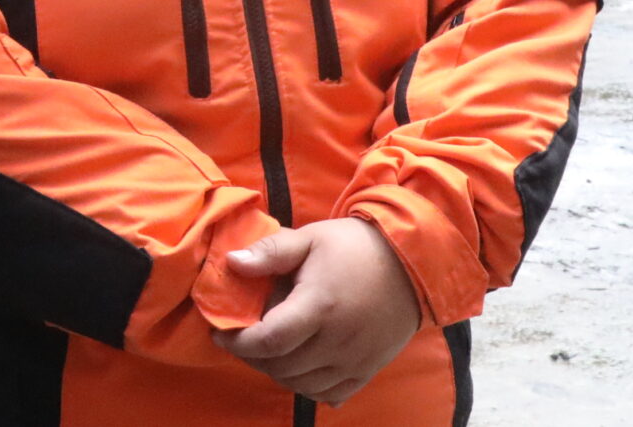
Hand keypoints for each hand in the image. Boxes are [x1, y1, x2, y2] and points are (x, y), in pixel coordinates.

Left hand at [210, 218, 420, 405]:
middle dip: (251, 356)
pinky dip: (305, 385)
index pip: (269, 340)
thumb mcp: (310, 238)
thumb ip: (270, 252)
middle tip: (240, 338)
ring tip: (266, 350)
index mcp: (319, 306)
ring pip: (302, 384)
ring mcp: (355, 361)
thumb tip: (231, 262)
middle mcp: (338, 341)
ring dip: (276, 372)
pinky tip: (297, 366)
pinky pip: (329, 393)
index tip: (220, 332)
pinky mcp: (367, 371)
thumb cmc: (354, 247)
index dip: (237, 342)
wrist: (412, 263)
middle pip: (281, 366)